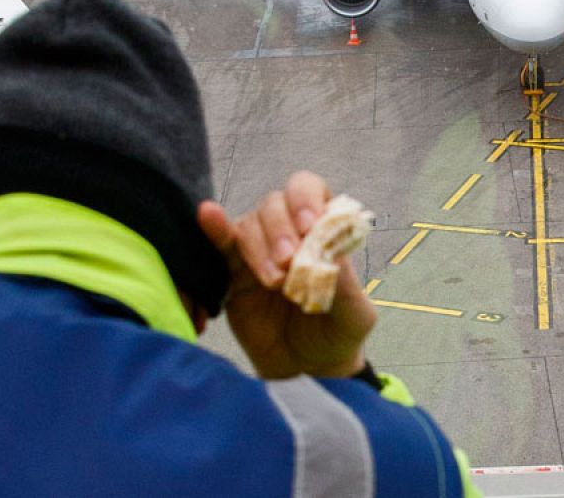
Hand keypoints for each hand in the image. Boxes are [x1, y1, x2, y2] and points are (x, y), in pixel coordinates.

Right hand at [197, 172, 376, 379]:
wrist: (306, 371)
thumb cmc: (337, 334)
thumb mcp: (354, 315)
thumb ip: (346, 285)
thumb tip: (329, 251)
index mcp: (323, 231)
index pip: (310, 191)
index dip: (306, 201)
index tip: (309, 225)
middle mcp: (289, 232)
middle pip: (275, 203)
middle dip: (281, 229)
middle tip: (289, 263)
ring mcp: (258, 249)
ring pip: (250, 223)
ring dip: (259, 246)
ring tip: (273, 282)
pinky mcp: (232, 272)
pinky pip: (220, 243)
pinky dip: (215, 228)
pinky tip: (209, 215)